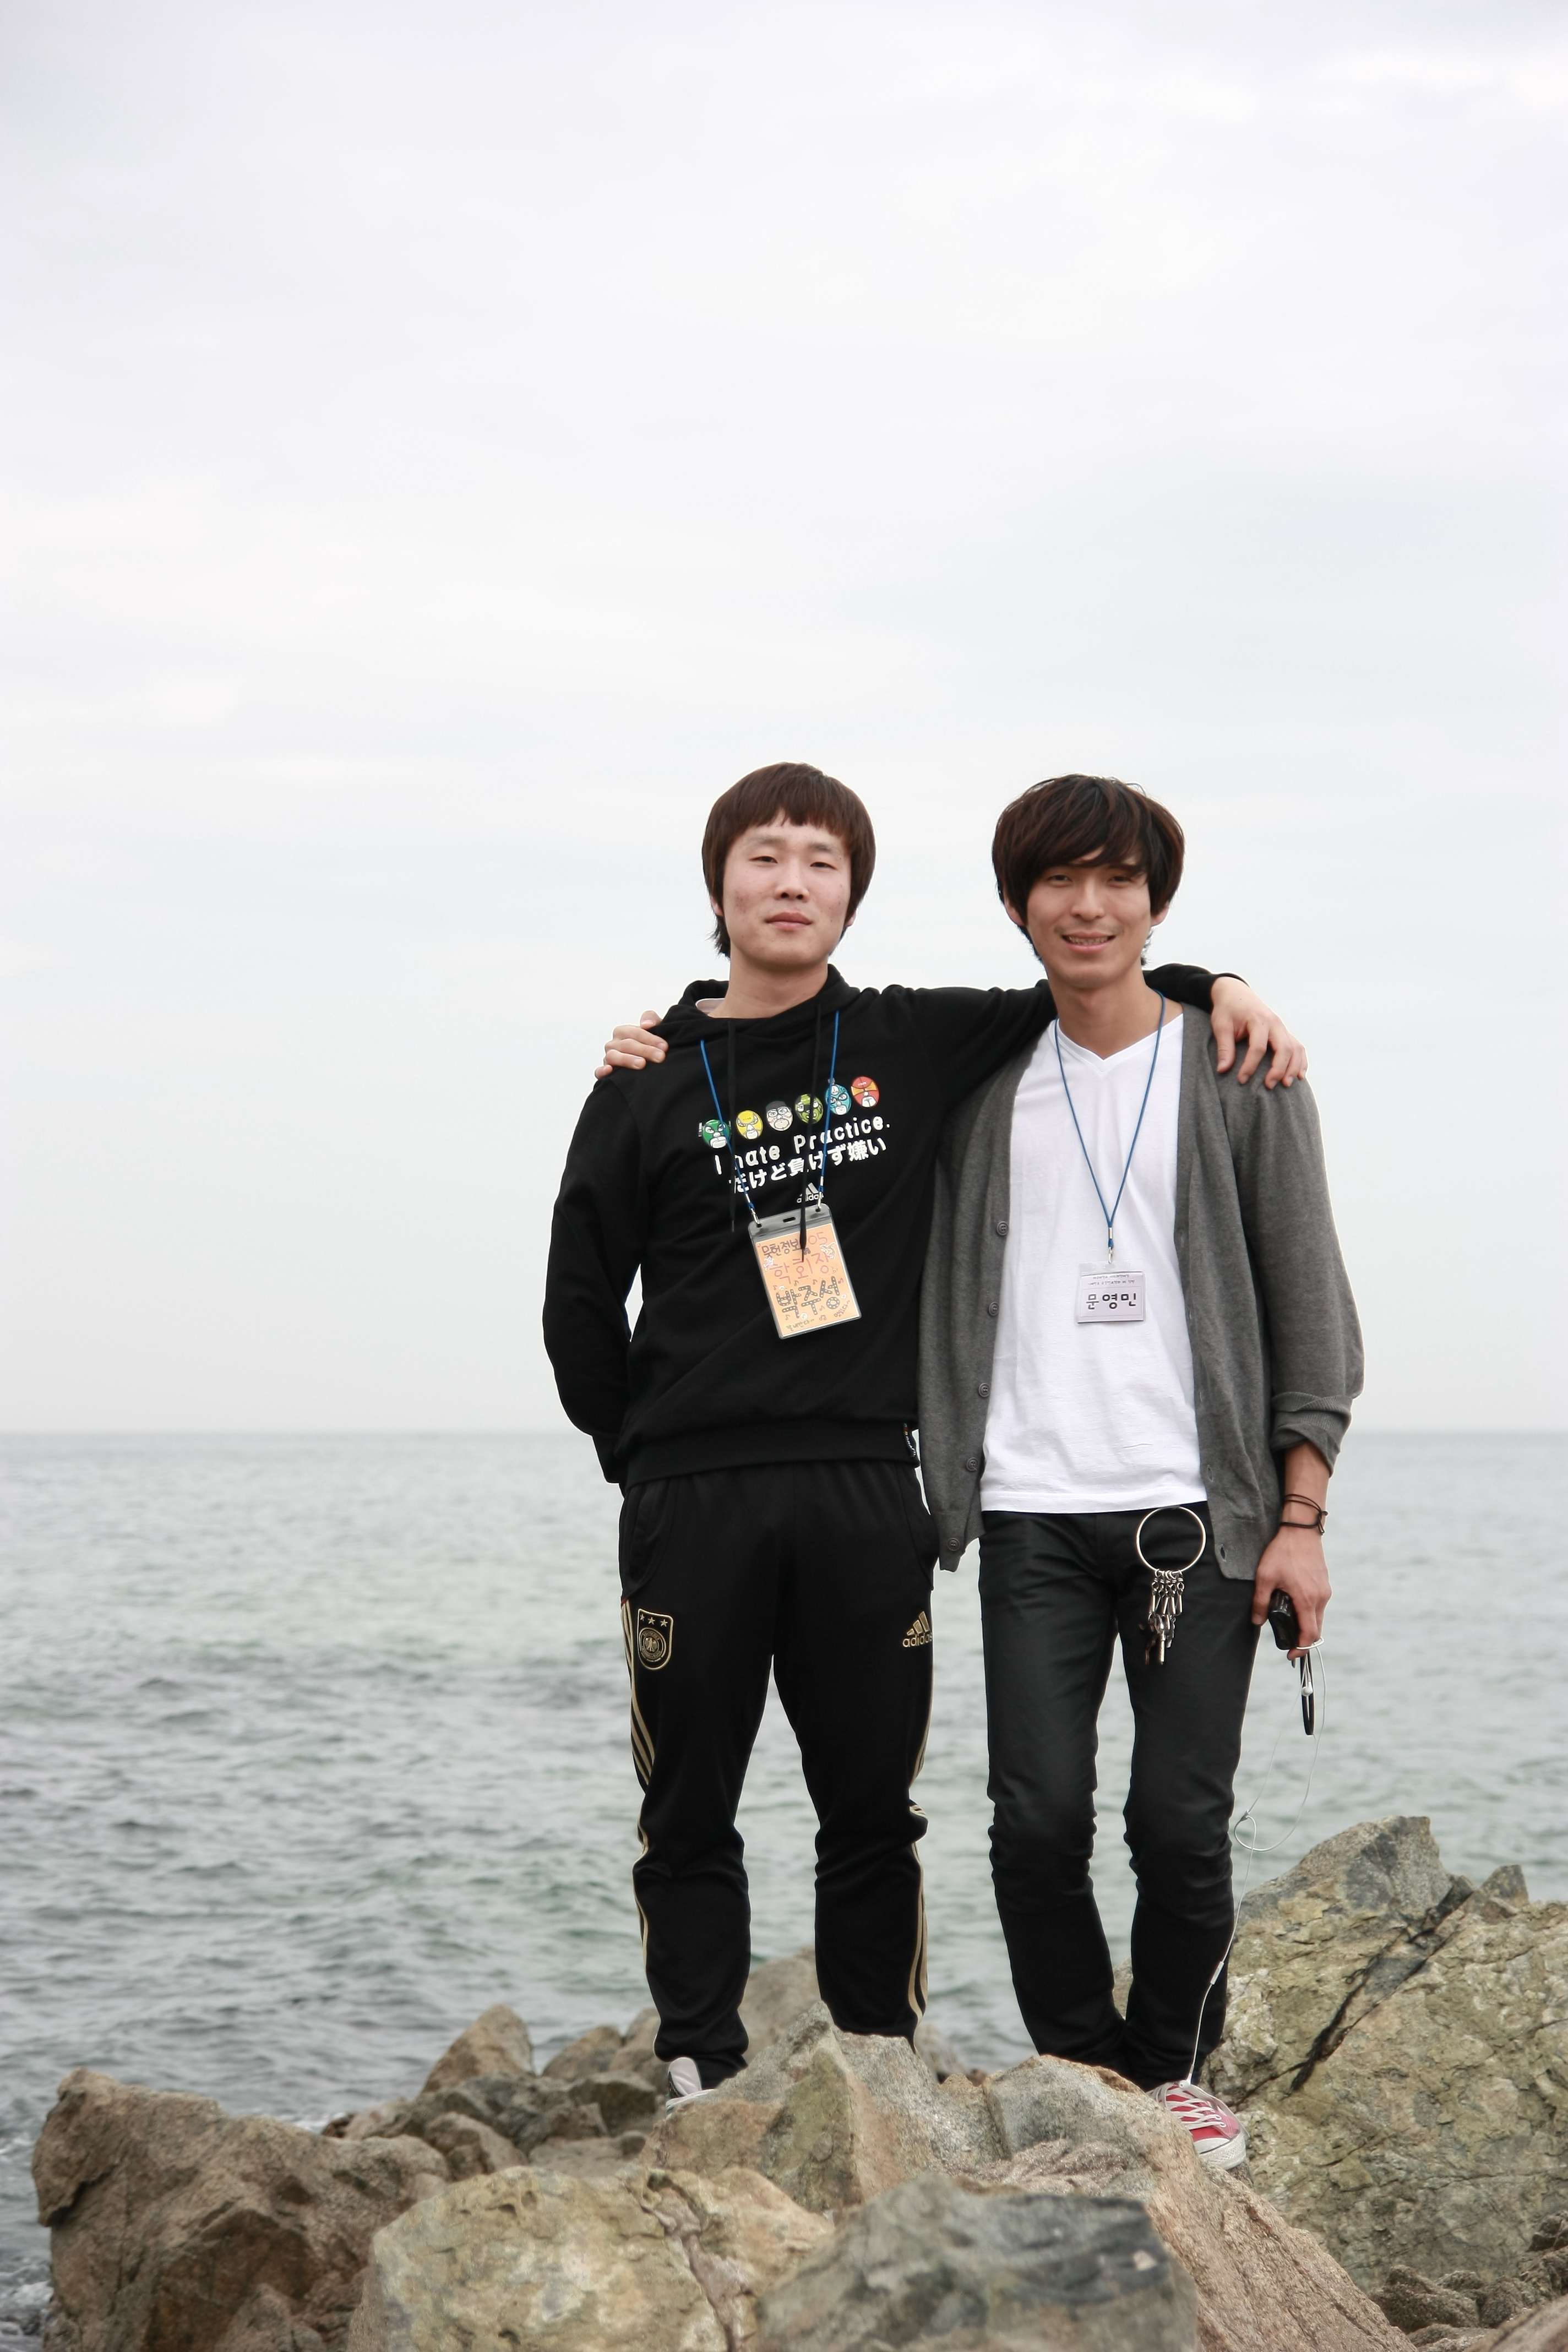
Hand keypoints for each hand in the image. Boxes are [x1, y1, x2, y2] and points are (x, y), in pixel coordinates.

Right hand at [594, 1012, 667, 1078]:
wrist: (649, 1064)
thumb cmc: (651, 1046)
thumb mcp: (655, 1030)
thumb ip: (651, 1019)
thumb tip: (646, 1024)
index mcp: (623, 1032)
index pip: (634, 1032)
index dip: (650, 1038)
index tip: (664, 1047)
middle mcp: (614, 1044)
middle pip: (626, 1045)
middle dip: (645, 1050)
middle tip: (660, 1057)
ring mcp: (608, 1058)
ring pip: (613, 1056)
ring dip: (627, 1060)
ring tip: (642, 1064)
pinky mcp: (604, 1073)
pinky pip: (598, 1071)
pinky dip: (602, 1071)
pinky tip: (609, 1070)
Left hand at [1210, 978, 1306, 1088]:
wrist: (1236, 993)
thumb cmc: (1227, 1010)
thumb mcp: (1221, 1025)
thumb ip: (1224, 1047)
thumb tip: (1223, 1070)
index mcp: (1258, 1019)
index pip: (1258, 1047)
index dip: (1250, 1066)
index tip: (1241, 1080)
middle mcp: (1274, 1023)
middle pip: (1283, 1048)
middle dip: (1278, 1069)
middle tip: (1269, 1086)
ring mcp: (1282, 1027)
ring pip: (1295, 1048)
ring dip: (1293, 1067)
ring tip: (1286, 1085)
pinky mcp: (1284, 1032)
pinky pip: (1298, 1046)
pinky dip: (1300, 1061)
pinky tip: (1299, 1075)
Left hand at [1250, 1526, 1330, 1657]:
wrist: (1300, 1530)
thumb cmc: (1282, 1552)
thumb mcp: (1265, 1577)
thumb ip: (1260, 1602)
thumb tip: (1257, 1622)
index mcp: (1307, 1599)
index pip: (1309, 1634)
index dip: (1301, 1648)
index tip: (1290, 1655)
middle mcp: (1320, 1598)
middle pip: (1316, 1629)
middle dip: (1304, 1641)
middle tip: (1288, 1644)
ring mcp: (1325, 1590)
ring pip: (1319, 1618)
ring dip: (1307, 1626)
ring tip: (1290, 1626)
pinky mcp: (1324, 1584)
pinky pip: (1319, 1606)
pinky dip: (1310, 1614)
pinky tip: (1296, 1608)